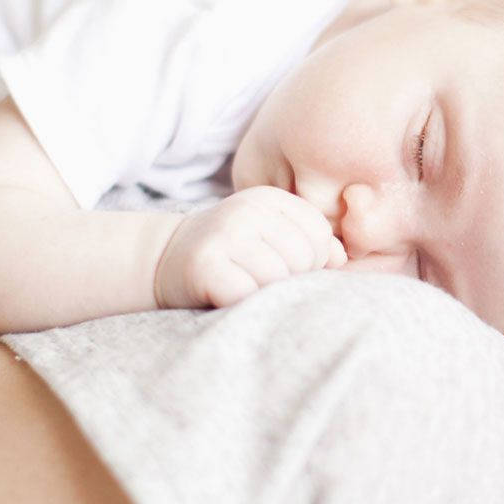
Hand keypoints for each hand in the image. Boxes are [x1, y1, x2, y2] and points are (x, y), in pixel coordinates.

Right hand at [153, 186, 348, 308]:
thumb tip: (340, 258)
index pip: (319, 234)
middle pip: (303, 257)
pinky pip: (247, 294)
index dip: (312, 260)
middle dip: (289, 278)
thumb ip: (312, 243)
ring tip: (243, 284)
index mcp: (269, 199)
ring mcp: (224, 234)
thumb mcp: (271, 236)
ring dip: (264, 293)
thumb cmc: (231, 253)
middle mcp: (247, 209)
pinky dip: (242, 304)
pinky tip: (226, 295)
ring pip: (278, 278)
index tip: (285, 265)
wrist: (163, 259)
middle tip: (258, 277)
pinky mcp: (204, 264)